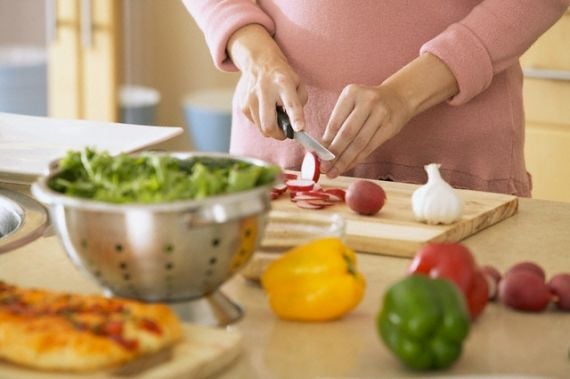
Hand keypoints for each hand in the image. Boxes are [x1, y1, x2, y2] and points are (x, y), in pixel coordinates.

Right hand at [228, 25, 307, 138]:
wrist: (258, 61)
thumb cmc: (282, 76)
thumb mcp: (297, 83)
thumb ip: (300, 103)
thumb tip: (295, 125)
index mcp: (283, 83)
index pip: (291, 104)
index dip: (296, 118)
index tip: (299, 129)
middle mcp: (265, 90)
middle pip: (269, 124)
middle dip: (279, 134)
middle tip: (285, 132)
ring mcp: (250, 98)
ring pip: (261, 128)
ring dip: (271, 127)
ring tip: (275, 114)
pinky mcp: (242, 104)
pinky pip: (255, 123)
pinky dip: (262, 121)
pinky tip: (265, 109)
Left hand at [320, 53, 458, 177]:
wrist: (398, 97)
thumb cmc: (368, 103)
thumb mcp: (352, 103)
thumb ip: (338, 122)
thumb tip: (322, 147)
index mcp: (352, 93)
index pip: (335, 122)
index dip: (325, 142)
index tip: (317, 156)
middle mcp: (367, 101)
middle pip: (347, 133)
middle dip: (334, 154)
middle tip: (324, 168)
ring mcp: (380, 114)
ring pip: (359, 143)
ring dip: (345, 161)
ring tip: (334, 171)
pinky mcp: (389, 127)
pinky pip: (370, 147)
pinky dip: (357, 159)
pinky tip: (347, 166)